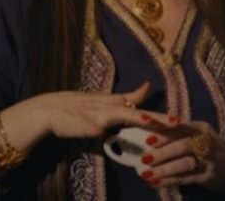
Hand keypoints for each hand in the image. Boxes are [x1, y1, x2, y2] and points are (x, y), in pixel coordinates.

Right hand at [30, 82, 175, 138]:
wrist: (48, 110)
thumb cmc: (74, 109)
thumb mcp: (100, 103)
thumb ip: (121, 101)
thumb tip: (141, 93)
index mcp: (111, 102)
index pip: (137, 103)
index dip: (157, 111)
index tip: (176, 118)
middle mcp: (107, 106)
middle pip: (136, 110)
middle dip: (156, 117)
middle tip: (176, 122)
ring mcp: (97, 115)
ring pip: (119, 115)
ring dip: (134, 117)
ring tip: (149, 121)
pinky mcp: (85, 125)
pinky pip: (94, 129)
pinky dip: (97, 130)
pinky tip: (98, 132)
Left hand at [138, 121, 224, 193]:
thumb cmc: (203, 146)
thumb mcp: (194, 134)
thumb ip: (175, 132)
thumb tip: (146, 132)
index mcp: (201, 127)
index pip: (182, 127)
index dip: (165, 133)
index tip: (148, 140)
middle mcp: (208, 141)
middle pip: (185, 145)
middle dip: (164, 152)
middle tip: (145, 158)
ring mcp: (210, 160)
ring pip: (185, 164)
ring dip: (165, 170)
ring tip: (147, 174)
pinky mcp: (208, 177)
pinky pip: (186, 179)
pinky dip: (170, 181)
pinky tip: (156, 183)